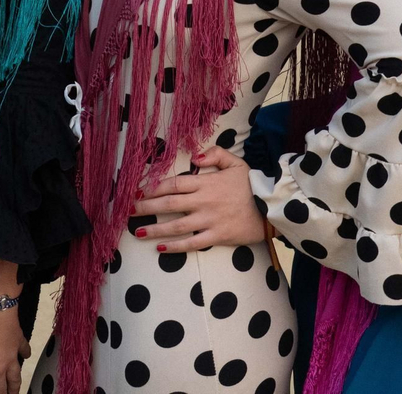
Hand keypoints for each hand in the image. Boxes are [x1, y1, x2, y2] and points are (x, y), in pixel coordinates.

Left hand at [132, 149, 266, 252]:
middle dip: (146, 207)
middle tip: (129, 211)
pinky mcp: (217, 236)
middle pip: (168, 204)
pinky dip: (175, 246)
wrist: (272, 207)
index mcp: (206, 182)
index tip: (139, 191)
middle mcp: (203, 201)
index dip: (154, 187)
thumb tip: (194, 156)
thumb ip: (215, 154)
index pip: (174, 183)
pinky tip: (161, 248)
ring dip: (154, 229)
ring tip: (137, 232)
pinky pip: (192, 243)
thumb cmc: (252, 184)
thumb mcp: (236, 162)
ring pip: (176, 226)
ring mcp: (209, 220)